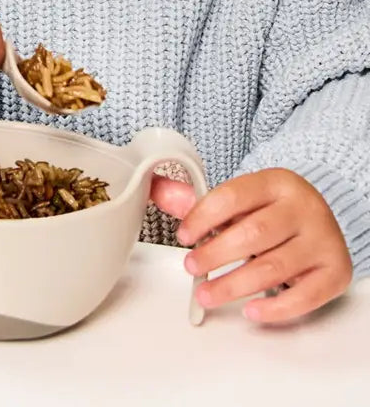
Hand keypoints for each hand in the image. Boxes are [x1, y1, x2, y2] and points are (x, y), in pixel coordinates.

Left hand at [151, 169, 352, 322]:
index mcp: (276, 182)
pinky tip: (250, 309)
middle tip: (191, 267)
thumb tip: (157, 191)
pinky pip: (304, 296)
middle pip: (253, 234)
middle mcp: (304, 208)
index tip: (183, 236)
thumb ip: (198, 199)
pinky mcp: (335, 271)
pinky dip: (275, 308)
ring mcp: (323, 240)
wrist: (319, 219)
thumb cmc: (270, 210)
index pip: (233, 197)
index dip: (203, 217)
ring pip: (273, 268)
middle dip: (215, 254)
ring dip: (234, 285)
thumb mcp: (240, 197)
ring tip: (207, 294)